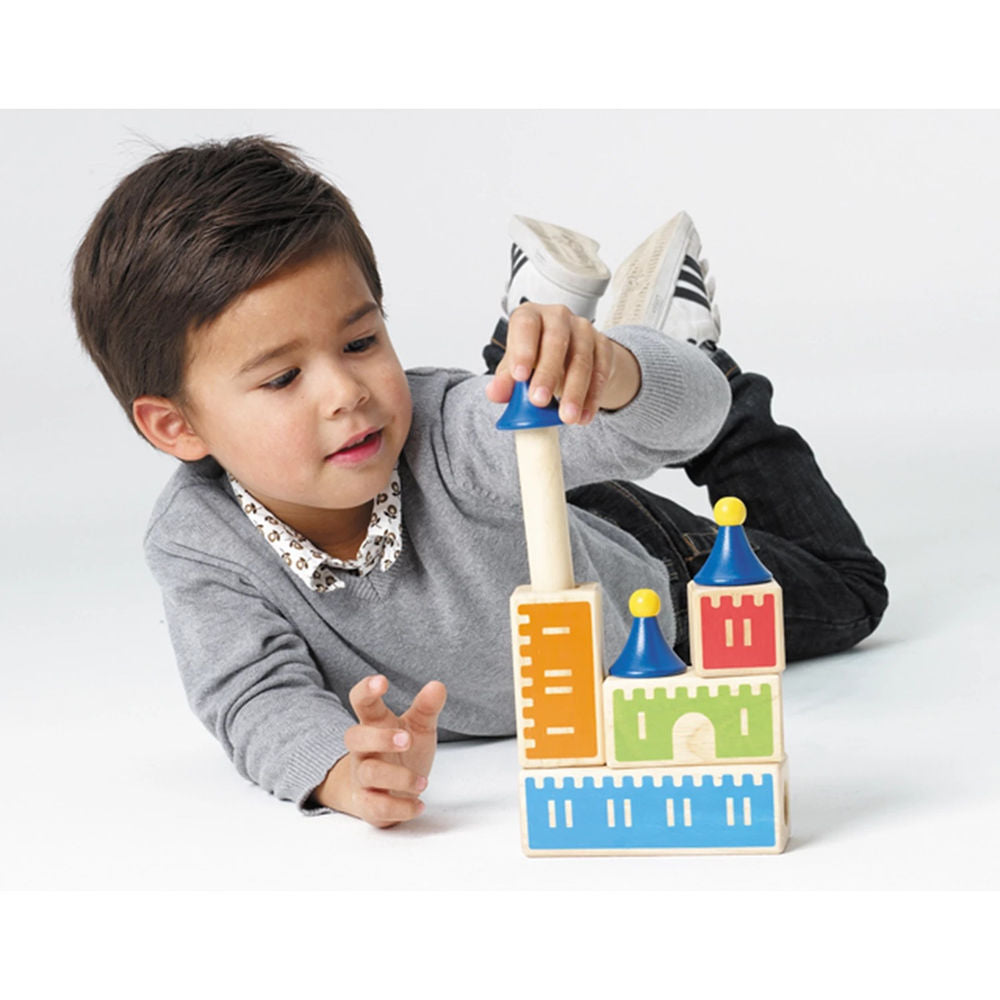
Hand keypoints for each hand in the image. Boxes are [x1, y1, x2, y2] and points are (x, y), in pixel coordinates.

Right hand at [313, 675, 447, 827]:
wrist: (383, 792)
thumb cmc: (401, 753)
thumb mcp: (418, 728)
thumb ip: (426, 708)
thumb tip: (438, 686)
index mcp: (374, 724)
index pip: (361, 702)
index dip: (367, 690)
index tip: (382, 682)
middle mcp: (363, 750)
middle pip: (355, 738)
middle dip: (379, 738)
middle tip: (407, 739)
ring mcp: (362, 778)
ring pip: (368, 774)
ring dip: (397, 777)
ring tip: (423, 782)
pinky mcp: (368, 805)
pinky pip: (376, 807)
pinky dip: (400, 808)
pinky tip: (419, 804)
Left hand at [485, 303, 639, 423]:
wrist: (569, 356)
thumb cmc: (536, 357)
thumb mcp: (516, 367)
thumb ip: (505, 380)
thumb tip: (495, 393)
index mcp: (530, 316)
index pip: (525, 326)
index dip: (522, 350)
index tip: (519, 377)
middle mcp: (557, 316)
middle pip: (556, 341)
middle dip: (547, 374)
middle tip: (539, 402)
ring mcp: (583, 329)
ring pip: (581, 359)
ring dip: (574, 391)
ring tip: (567, 417)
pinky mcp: (603, 345)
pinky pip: (600, 372)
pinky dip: (592, 397)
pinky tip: (584, 416)